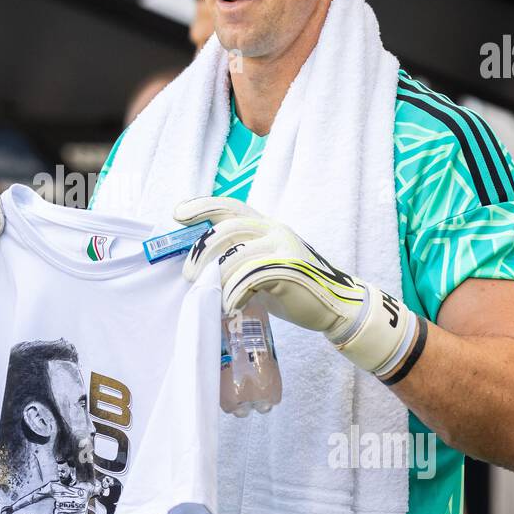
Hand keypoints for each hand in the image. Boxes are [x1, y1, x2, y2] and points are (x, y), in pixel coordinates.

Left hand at [175, 196, 420, 378]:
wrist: (336, 307)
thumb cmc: (294, 289)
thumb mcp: (263, 267)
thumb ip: (239, 260)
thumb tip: (201, 270)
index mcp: (265, 225)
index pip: (230, 207)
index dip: (202, 206)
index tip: (177, 213)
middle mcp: (274, 228)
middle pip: (227, 229)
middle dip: (202, 251)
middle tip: (189, 276)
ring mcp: (284, 246)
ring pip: (236, 255)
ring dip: (218, 279)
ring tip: (213, 299)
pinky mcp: (290, 268)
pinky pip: (251, 276)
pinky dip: (235, 293)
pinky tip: (232, 306)